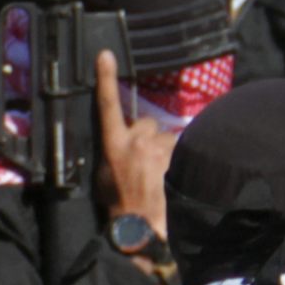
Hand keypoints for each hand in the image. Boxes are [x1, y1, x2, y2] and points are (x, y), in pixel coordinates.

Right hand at [95, 49, 177, 238]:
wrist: (143, 228)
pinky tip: (173, 178)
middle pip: (147, 124)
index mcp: (113, 146)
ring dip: (166, 152)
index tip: (105, 55)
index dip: (106, 79)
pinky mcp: (180, 156)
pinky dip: (179, 161)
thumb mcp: (103, 177)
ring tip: (160, 177)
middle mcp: (137, 142)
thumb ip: (113, 151)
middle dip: (148, 138)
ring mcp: (161, 149)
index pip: (108, 106)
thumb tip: (123, 141)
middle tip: (144, 164)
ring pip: (167, 139)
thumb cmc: (120, 205)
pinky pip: (182, 150)